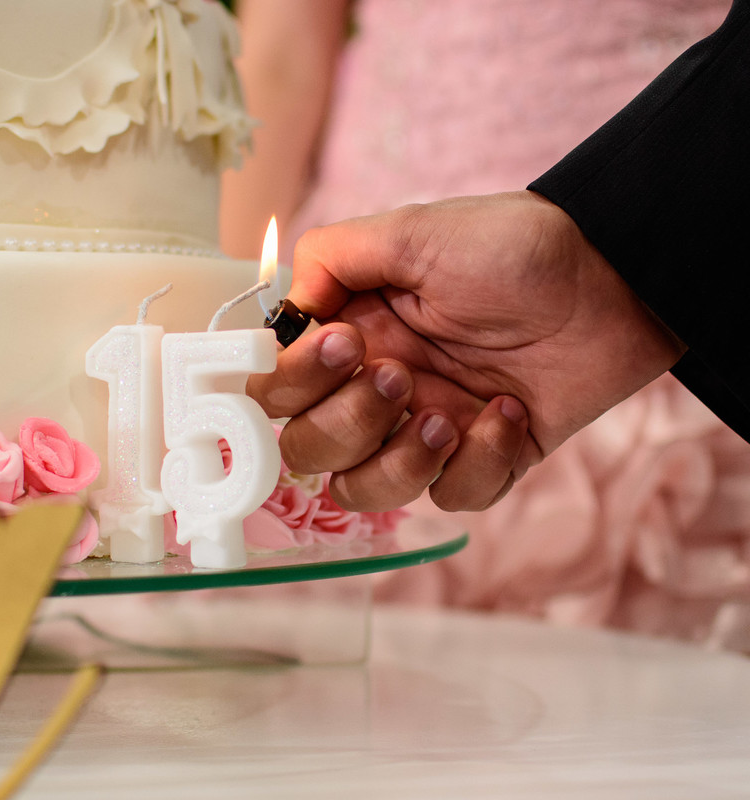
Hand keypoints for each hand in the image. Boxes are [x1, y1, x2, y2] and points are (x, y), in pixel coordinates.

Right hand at [248, 191, 685, 510]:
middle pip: (306, 450)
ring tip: (446, 418)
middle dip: (347, 423)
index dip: (296, 383)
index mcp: (349, 336)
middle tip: (401, 376)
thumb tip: (288, 306)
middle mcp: (375, 388)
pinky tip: (508, 414)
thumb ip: (332, 256)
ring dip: (397, 463)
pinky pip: (451, 498)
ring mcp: (424, 429)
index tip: (344, 345)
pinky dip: (477, 463)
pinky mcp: (481, 458)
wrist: (614, 279)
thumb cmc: (513, 247)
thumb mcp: (412, 231)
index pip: (278, 389)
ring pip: (363, 491)